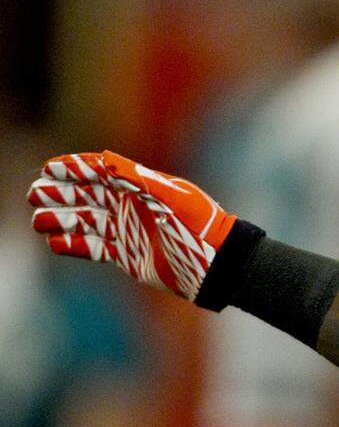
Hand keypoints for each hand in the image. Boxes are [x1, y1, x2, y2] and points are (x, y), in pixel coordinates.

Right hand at [28, 151, 235, 300]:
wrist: (215, 266)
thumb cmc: (201, 228)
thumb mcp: (175, 199)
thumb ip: (140, 179)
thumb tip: (106, 160)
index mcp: (140, 187)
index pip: (100, 172)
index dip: (73, 169)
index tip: (48, 169)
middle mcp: (130, 206)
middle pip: (85, 195)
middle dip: (58, 193)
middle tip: (34, 195)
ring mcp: (126, 230)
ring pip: (84, 222)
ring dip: (60, 219)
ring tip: (38, 221)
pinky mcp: (127, 254)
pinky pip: (94, 248)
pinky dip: (74, 245)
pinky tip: (55, 243)